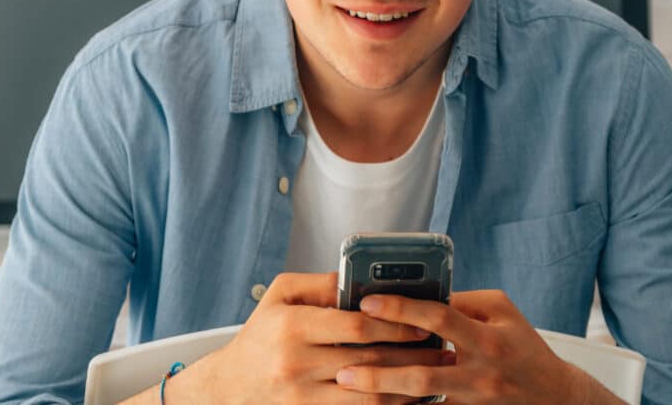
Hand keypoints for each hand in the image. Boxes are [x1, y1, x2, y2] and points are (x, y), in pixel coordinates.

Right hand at [164, 272, 452, 403]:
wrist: (229, 387)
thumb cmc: (260, 335)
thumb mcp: (280, 295)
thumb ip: (321, 283)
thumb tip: (359, 278)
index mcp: (292, 326)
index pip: (356, 326)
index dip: (395, 325)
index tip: (422, 324)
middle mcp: (296, 364)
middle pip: (369, 362)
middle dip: (411, 357)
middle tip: (442, 351)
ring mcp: (302, 398)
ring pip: (368, 397)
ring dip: (407, 389)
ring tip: (434, 378)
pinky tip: (406, 400)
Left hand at [335, 289, 623, 403]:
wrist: (556, 398)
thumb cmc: (524, 347)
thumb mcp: (502, 311)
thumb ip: (463, 301)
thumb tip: (421, 293)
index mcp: (486, 336)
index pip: (438, 317)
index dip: (400, 308)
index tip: (367, 302)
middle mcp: (479, 372)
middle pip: (422, 372)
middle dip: (378, 368)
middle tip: (343, 363)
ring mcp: (474, 400)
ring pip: (422, 401)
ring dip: (383, 394)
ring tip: (348, 385)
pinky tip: (375, 403)